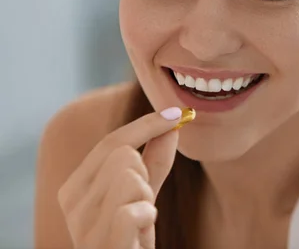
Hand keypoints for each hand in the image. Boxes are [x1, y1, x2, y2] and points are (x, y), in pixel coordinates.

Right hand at [57, 107, 183, 248]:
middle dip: (144, 174)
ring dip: (146, 197)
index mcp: (75, 187)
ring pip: (130, 176)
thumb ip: (153, 160)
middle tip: (141, 202)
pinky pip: (135, 209)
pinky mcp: (103, 243)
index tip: (175, 114)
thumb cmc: (131, 236)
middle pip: (123, 154)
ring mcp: (83, 226)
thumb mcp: (143, 194)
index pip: (111, 142)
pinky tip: (139, 234)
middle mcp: (72, 203)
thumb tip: (172, 124)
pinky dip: (147, 217)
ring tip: (139, 220)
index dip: (146, 125)